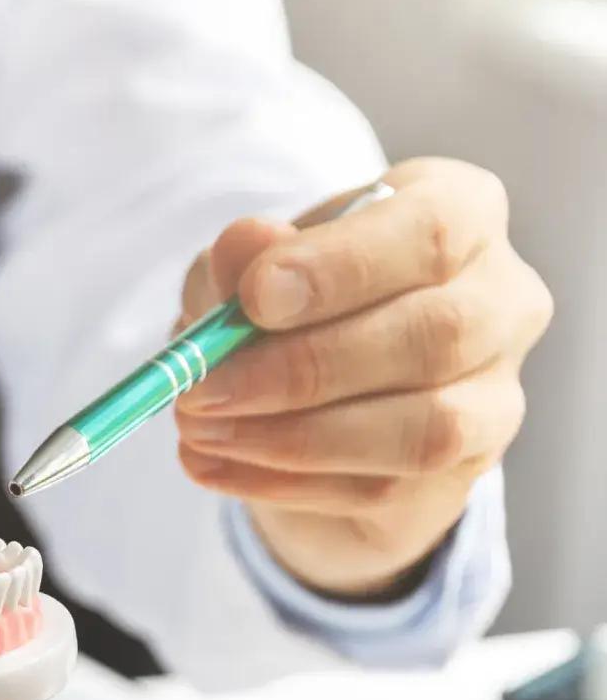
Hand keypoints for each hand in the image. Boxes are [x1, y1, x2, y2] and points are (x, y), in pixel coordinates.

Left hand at [174, 159, 552, 599]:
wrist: (312, 402)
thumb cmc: (287, 310)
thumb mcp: (245, 274)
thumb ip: (242, 260)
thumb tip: (245, 244)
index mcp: (460, 213)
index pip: (431, 230)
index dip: (342, 267)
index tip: (253, 297)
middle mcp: (501, 298)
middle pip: (433, 334)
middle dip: (300, 369)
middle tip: (200, 389)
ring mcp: (494, 391)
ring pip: (422, 426)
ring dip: (291, 438)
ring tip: (199, 431)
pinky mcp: (462, 469)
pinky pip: (381, 486)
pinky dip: (281, 482)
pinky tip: (213, 465)